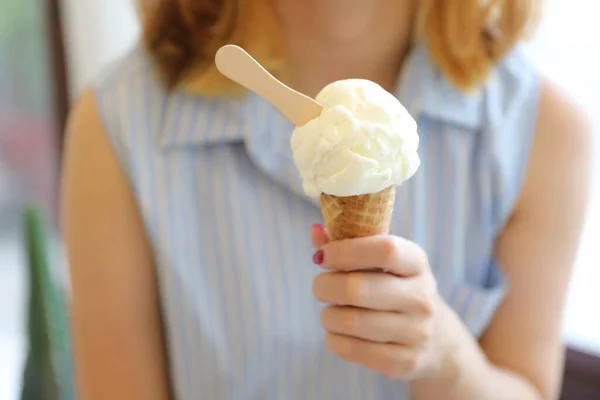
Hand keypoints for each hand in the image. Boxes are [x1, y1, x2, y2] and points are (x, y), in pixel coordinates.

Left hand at [311, 224, 450, 380]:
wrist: (437, 339)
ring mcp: (416, 332)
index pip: (385, 250)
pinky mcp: (405, 362)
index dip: (345, 251)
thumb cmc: (396, 288)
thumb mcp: (382, 262)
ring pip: (350, 321)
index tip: (322, 256)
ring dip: (328, 315)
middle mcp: (421, 297)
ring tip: (330, 312)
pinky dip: (334, 339)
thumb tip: (315, 231)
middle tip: (320, 286)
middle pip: (357, 289)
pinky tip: (339, 333)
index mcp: (417, 263)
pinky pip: (351, 349)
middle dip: (325, 286)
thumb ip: (348, 244)